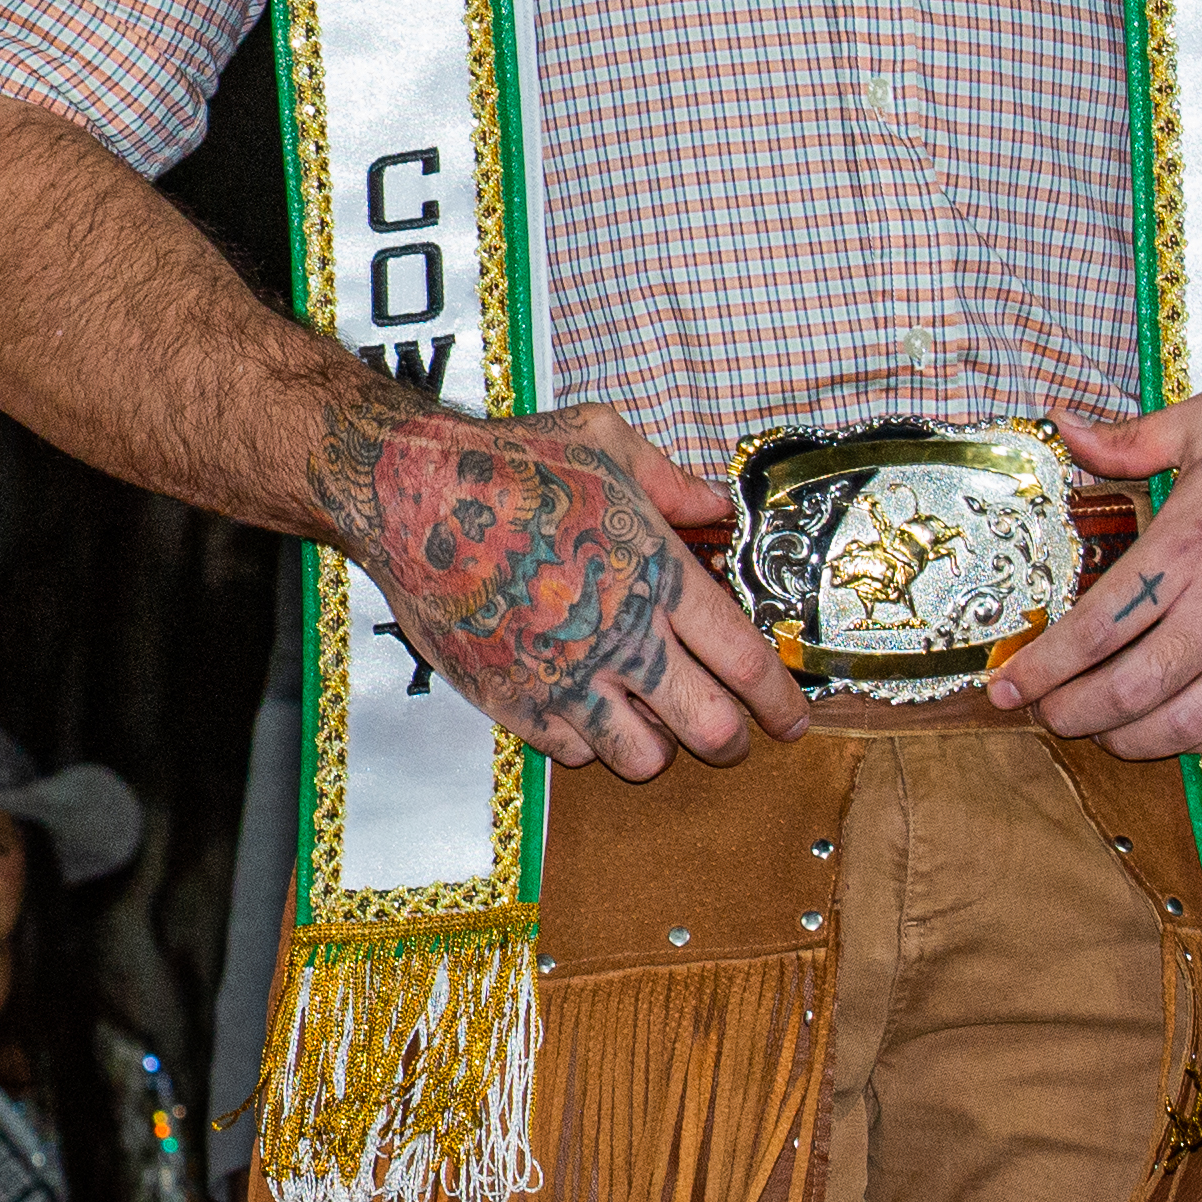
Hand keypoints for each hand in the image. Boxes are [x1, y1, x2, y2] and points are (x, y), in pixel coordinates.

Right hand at [311, 390, 784, 775]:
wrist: (407, 494)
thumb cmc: (508, 461)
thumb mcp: (606, 441)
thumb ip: (674, 483)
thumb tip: (718, 508)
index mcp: (659, 576)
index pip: (748, 663)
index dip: (782, 702)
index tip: (794, 719)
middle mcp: (621, 638)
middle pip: (711, 729)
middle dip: (731, 739)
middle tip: (728, 733)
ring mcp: (563, 676)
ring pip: (644, 759)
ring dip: (656, 746)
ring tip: (647, 722)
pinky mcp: (509, 699)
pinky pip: (571, 753)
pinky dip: (585, 739)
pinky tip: (579, 705)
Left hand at [999, 394, 1201, 761]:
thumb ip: (1128, 439)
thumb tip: (1064, 425)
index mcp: (1187, 550)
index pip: (1095, 628)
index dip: (1042, 667)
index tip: (1006, 685)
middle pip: (1127, 688)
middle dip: (1071, 711)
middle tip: (1042, 714)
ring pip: (1180, 722)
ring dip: (1126, 737)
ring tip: (1095, 730)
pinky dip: (1194, 740)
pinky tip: (1167, 732)